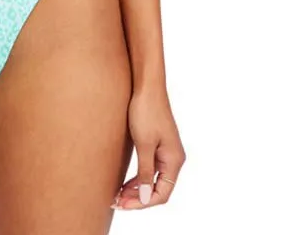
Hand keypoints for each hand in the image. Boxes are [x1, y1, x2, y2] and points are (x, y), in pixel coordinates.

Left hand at [111, 86, 184, 210]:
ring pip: (152, 180)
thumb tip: (146, 198)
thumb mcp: (144, 144)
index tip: (123, 204)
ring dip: (136, 189)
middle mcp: (173, 158)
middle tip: (116, 202)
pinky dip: (137, 178)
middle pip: (158, 189)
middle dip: (138, 198)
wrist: (146, 85)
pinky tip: (124, 182)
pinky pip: (149, 168)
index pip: (162, 193)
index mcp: (174, 160)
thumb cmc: (146, 111)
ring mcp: (165, 151)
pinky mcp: (157, 144)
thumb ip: (145, 172)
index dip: (143, 203)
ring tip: (117, 195)